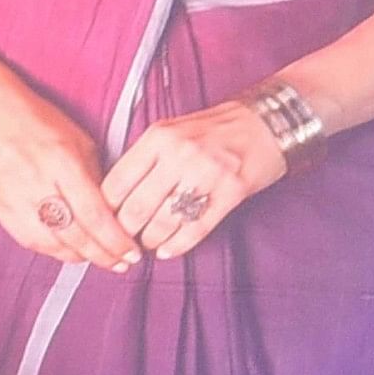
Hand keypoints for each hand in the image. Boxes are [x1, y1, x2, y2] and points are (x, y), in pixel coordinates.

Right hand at [0, 86, 137, 271]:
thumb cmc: (33, 118)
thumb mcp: (78, 140)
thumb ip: (96, 178)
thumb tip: (115, 213)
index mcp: (61, 162)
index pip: (95, 214)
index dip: (117, 240)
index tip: (133, 252)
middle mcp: (35, 182)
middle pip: (75, 235)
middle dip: (104, 255)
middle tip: (123, 263)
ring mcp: (11, 196)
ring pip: (51, 244)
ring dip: (80, 257)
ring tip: (100, 259)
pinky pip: (27, 240)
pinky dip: (52, 250)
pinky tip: (69, 250)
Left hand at [103, 99, 288, 259]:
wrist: (266, 124)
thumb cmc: (217, 130)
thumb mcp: (172, 131)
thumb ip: (146, 157)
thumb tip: (120, 195)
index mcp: (158, 137)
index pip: (117, 182)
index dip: (107, 210)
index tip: (107, 222)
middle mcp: (179, 154)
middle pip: (137, 206)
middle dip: (127, 232)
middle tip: (125, 241)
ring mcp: (206, 173)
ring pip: (165, 220)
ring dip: (152, 240)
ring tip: (149, 245)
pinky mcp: (231, 192)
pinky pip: (197, 227)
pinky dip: (179, 244)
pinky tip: (169, 250)